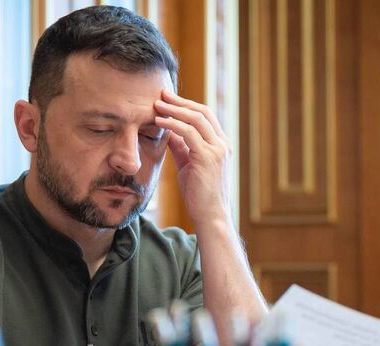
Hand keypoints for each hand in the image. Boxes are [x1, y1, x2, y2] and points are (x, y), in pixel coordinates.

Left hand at [154, 90, 231, 225]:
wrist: (210, 217)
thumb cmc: (199, 195)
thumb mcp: (189, 165)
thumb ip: (182, 148)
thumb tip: (169, 133)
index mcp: (221, 144)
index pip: (205, 116)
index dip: (186, 105)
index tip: (168, 99)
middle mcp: (222, 144)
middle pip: (202, 112)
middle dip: (180, 101)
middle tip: (161, 94)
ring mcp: (217, 150)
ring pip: (196, 119)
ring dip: (174, 110)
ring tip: (156, 105)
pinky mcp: (207, 158)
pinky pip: (188, 133)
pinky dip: (172, 124)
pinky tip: (159, 122)